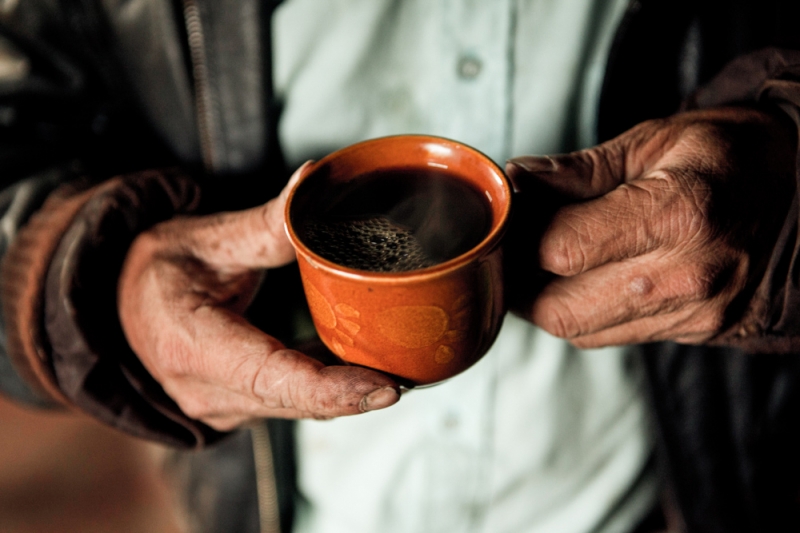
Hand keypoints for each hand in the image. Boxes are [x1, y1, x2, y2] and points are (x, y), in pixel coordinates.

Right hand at [118, 163, 399, 430]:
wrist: (119, 304)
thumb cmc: (157, 268)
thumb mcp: (207, 236)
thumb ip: (265, 223)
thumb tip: (314, 181)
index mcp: (192, 345)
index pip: (272, 379)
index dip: (332, 390)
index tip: (386, 388)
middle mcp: (206, 390)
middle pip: (295, 400)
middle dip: (355, 394)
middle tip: (413, 374)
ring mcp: (221, 405)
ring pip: (296, 406)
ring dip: (346, 393)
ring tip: (401, 370)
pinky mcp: (237, 405)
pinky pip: (290, 401)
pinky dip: (328, 388)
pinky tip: (365, 370)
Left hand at [505, 106, 796, 347]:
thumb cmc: (733, 155)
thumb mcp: (659, 140)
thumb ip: (582, 170)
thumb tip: (519, 180)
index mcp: (677, 213)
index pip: (561, 250)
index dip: (522, 237)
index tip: (515, 219)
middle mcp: (686, 274)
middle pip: (561, 310)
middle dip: (524, 283)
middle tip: (519, 250)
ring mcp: (695, 312)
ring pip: (583, 332)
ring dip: (551, 301)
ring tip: (550, 263)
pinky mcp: (698, 331)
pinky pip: (616, 335)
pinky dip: (589, 312)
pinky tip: (590, 279)